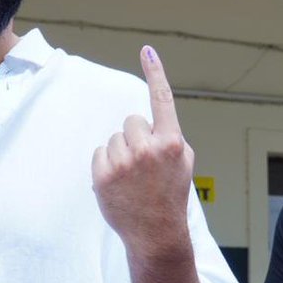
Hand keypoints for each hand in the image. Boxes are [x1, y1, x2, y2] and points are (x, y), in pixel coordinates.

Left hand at [92, 45, 194, 253]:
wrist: (155, 233)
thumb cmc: (170, 196)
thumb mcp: (183, 164)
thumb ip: (170, 138)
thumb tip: (150, 120)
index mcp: (172, 143)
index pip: (162, 100)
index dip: (155, 73)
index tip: (147, 50)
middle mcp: (148, 149)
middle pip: (131, 121)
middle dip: (135, 137)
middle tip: (143, 164)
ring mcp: (124, 162)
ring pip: (114, 138)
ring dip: (120, 153)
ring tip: (132, 178)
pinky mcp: (104, 175)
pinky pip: (99, 153)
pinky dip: (105, 165)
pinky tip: (118, 183)